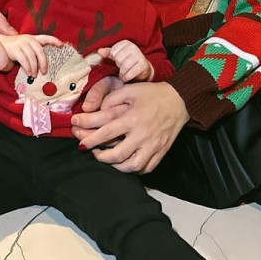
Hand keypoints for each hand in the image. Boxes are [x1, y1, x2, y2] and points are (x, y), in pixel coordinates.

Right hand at [0, 33, 60, 75]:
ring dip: (34, 68)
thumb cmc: (14, 49)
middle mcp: (28, 39)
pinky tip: (28, 73)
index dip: (53, 40)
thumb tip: (42, 66)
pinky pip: (24, 60)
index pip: (45, 37)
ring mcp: (21, 43)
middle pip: (40, 50)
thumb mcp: (25, 48)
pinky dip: (28, 68)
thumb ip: (32, 53)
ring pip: (32, 57)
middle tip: (44, 71)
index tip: (61, 45)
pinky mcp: (14, 49)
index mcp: (32, 38)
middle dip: (43, 62)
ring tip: (34, 75)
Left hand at [72, 82, 188, 173]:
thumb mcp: (130, 89)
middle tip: (93, 153)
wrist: (179, 100)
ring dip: (116, 166)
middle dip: (100, 157)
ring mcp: (152, 146)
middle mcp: (142, 135)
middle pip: (117, 155)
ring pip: (131, 166)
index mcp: (132, 119)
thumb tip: (97, 110)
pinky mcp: (161, 152)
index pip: (106, 134)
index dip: (91, 140)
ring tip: (108, 160)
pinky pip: (146, 168)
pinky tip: (126, 164)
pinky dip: (134, 170)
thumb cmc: (152, 94)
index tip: (81, 144)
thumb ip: (112, 99)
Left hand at [98, 40, 153, 82]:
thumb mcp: (116, 55)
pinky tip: (126, 78)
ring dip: (122, 73)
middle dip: (119, 66)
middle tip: (121, 68)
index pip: (113, 51)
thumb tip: (99, 52)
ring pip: (125, 66)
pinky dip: (126, 77)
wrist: (142, 68)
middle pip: (119, 59)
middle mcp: (134, 47)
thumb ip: (107, 53)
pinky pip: (131, 73)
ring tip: (122, 74)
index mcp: (126, 43)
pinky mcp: (144, 65)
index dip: (114, 59)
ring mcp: (140, 55)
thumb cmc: (127, 60)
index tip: (117, 60)